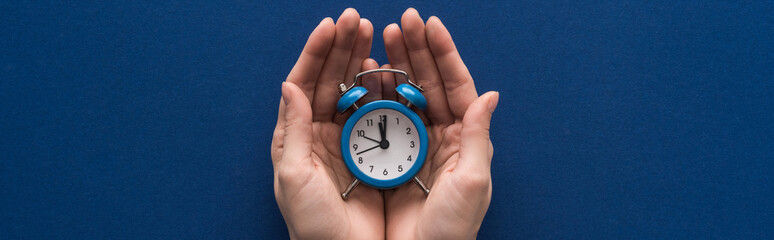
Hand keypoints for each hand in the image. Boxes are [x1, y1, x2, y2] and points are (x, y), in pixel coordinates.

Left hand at [270, 8, 384, 238]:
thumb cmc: (311, 223)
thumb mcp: (293, 175)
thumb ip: (293, 129)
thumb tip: (289, 84)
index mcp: (297, 136)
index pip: (304, 83)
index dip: (315, 53)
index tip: (330, 27)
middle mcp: (321, 133)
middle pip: (331, 79)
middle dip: (342, 47)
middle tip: (356, 19)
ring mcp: (348, 140)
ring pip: (355, 90)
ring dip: (362, 60)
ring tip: (372, 33)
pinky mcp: (373, 152)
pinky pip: (377, 112)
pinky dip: (382, 89)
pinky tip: (386, 69)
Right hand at [381, 9, 499, 238]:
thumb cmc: (452, 229)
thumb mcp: (472, 181)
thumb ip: (479, 136)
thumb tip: (491, 94)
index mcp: (464, 139)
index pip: (457, 86)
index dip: (444, 54)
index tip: (431, 25)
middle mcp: (441, 136)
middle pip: (430, 82)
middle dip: (417, 50)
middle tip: (402, 21)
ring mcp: (414, 143)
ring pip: (405, 93)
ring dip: (396, 63)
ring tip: (384, 35)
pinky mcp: (390, 155)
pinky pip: (384, 115)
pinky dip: (377, 92)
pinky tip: (369, 71)